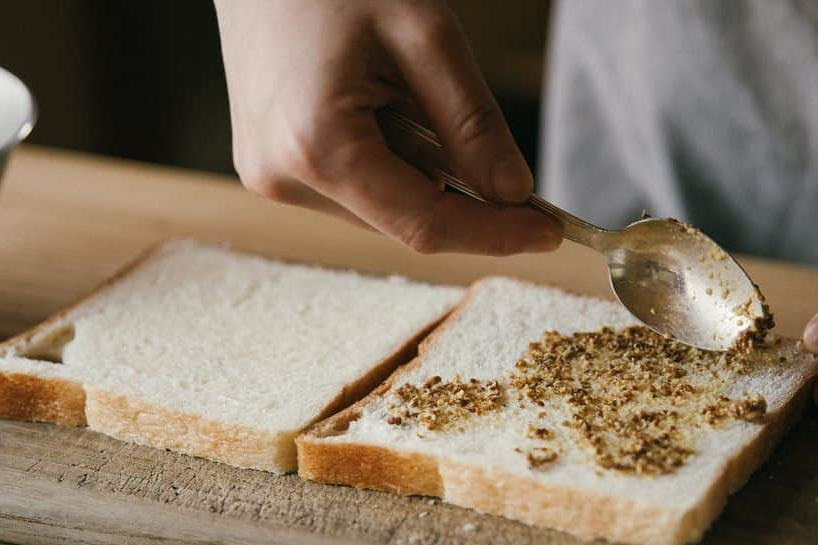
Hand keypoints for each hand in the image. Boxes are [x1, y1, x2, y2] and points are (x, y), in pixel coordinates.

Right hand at [214, 0, 560, 254]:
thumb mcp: (425, 36)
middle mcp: (282, 177)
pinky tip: (380, 105)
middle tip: (496, 155)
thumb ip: (473, 125)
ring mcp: (268, 175)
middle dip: (461, 198)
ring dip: (421, 174)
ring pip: (380, 208)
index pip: (426, 225)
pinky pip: (351, 188)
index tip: (550, 231)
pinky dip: (388, 162)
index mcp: (318, 147)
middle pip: (404, 222)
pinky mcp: (267, 165)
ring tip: (406, 94)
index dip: (495, 234)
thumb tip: (513, 194)